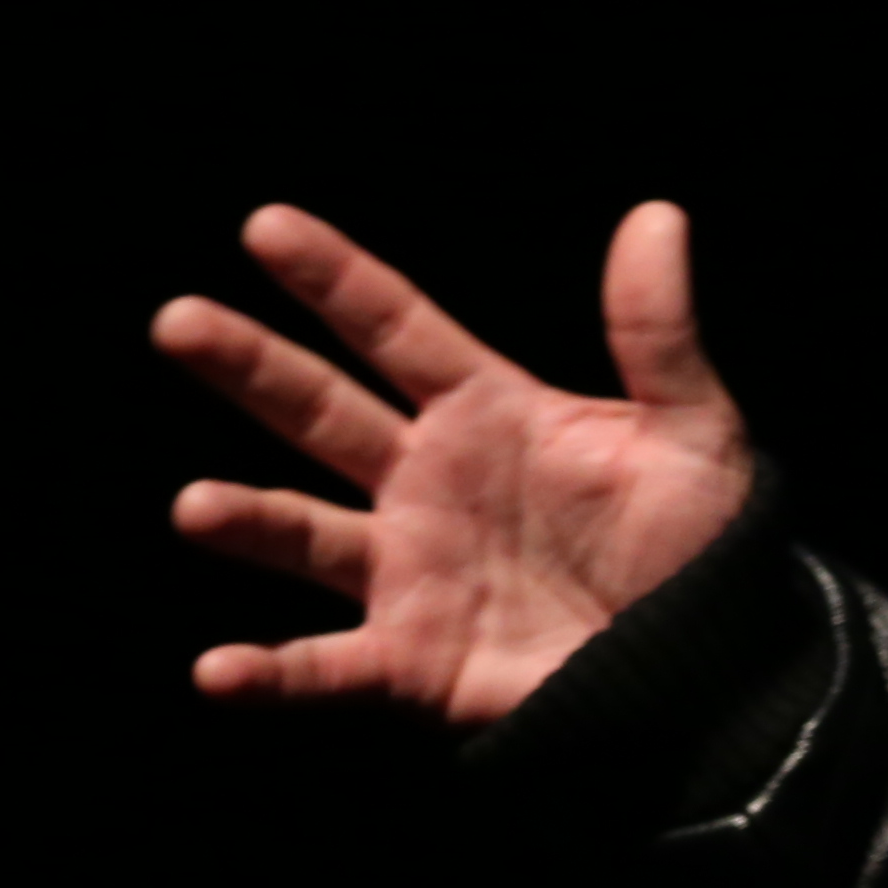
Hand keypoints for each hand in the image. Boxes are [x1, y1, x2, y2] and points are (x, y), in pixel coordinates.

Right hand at [154, 200, 758, 723]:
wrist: (711, 664)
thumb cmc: (700, 543)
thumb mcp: (692, 430)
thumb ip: (657, 331)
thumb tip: (658, 214)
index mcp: (486, 412)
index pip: (394, 328)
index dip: (334, 279)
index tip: (265, 226)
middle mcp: (427, 482)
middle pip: (322, 411)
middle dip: (251, 367)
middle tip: (177, 320)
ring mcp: (409, 570)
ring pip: (303, 533)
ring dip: (248, 518)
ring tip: (195, 506)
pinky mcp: (409, 659)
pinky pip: (323, 668)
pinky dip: (269, 674)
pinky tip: (218, 670)